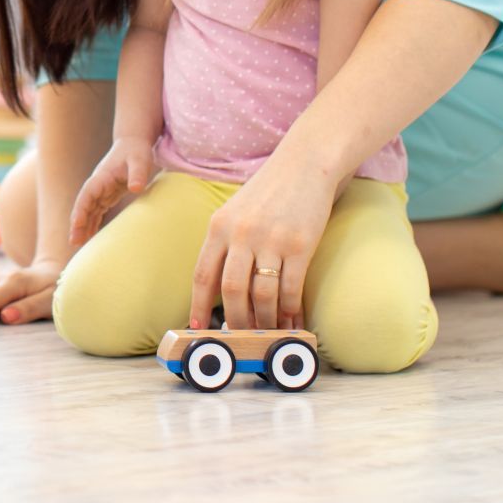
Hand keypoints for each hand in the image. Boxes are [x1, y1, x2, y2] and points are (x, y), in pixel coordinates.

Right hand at [70, 136, 152, 243]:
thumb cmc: (136, 152)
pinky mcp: (106, 195)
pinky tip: (90, 237)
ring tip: (78, 244)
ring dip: (83, 226)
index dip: (80, 210)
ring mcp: (100, 191)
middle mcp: (97, 185)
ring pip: (88, 211)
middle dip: (77, 223)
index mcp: (101, 177)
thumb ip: (137, 174)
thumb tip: (136, 189)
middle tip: (74, 242)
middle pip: (83, 206)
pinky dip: (92, 223)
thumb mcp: (140, 160)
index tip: (76, 224)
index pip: (87, 195)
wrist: (133, 144)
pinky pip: (96, 212)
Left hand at [189, 156, 334, 331]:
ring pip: (261, 294)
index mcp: (218, 227)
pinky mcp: (300, 245)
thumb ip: (224, 244)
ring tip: (268, 332)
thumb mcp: (234, 212)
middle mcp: (240, 234)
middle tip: (240, 336)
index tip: (197, 326)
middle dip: (235, 320)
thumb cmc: (269, 192)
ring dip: (264, 319)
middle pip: (230, 290)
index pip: (202, 274)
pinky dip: (291, 310)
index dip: (198, 305)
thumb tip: (219, 286)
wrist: (305, 165)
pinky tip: (293, 320)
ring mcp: (270, 240)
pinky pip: (290, 288)